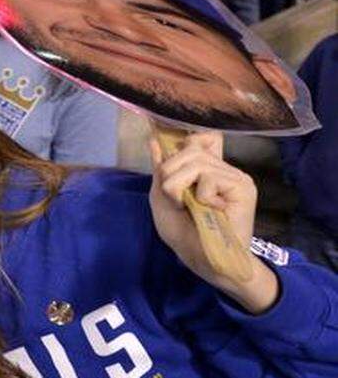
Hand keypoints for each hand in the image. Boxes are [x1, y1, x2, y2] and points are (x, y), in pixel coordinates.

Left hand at [148, 132, 277, 312]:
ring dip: (179, 186)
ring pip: (196, 161)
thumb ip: (161, 169)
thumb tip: (154, 140)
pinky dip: (200, 195)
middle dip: (170, 172)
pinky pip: (209, 177)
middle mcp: (222, 168)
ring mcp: (235, 176)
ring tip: (188, 206)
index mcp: (206, 168)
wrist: (202, 259)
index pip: (201, 137)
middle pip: (190, 148)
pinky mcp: (243, 187)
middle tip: (175, 198)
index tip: (167, 149)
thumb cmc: (183, 233)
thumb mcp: (162, 197)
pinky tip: (210, 210)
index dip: (184, 139)